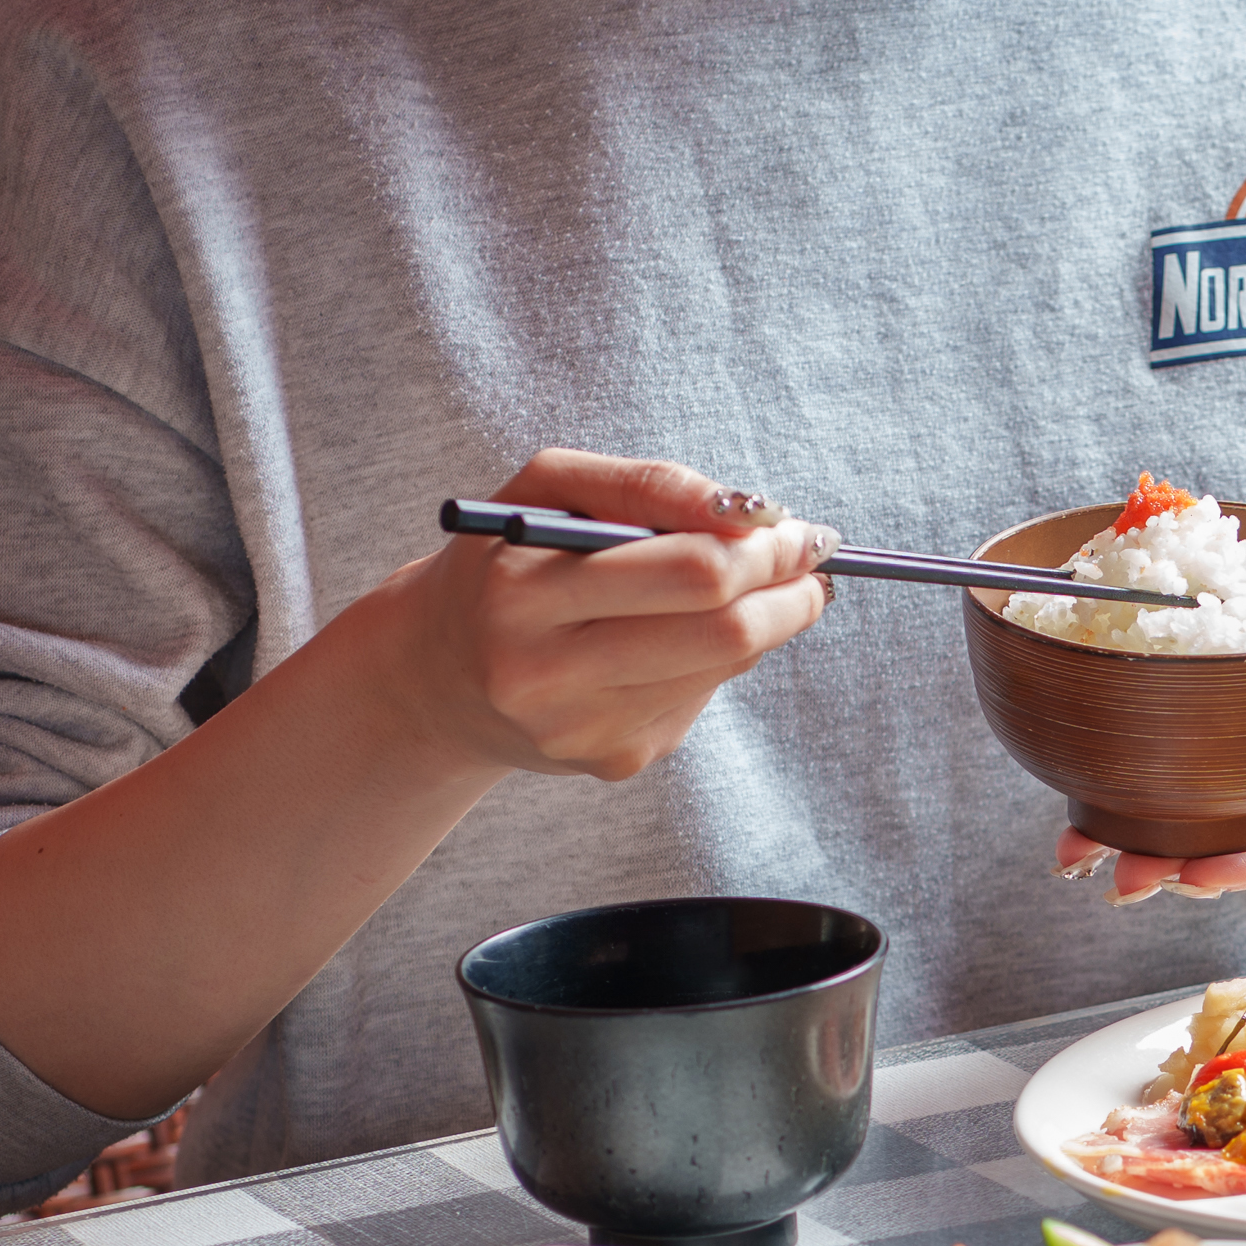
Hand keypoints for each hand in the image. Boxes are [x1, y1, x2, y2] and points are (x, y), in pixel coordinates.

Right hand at [337, 448, 831, 786]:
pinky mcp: (613, 761)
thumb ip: (644, 484)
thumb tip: (751, 510)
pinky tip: (684, 633)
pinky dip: (717, 654)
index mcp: (522, 594)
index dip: (763, 546)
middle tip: (807, 553)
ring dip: (769, 617)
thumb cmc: (505, 563)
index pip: (689, 572)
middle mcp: (546, 674)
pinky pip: (703, 695)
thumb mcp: (546, 491)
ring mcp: (584, 729)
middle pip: (723, 632)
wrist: (439, 675)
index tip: (793, 523)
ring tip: (767, 583)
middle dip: (785, 585)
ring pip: (725, 666)